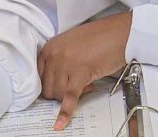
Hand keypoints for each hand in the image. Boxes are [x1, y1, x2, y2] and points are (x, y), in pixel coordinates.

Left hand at [37, 11, 131, 128]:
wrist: (118, 33)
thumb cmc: (99, 38)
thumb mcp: (71, 45)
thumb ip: (60, 59)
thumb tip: (57, 81)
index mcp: (49, 47)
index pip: (38, 76)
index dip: (49, 85)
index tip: (57, 89)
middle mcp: (54, 55)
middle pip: (47, 88)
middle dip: (60, 93)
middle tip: (77, 87)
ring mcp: (66, 64)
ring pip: (57, 94)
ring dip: (70, 97)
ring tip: (87, 85)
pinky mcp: (80, 73)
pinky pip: (69, 97)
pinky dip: (65, 113)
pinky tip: (60, 124)